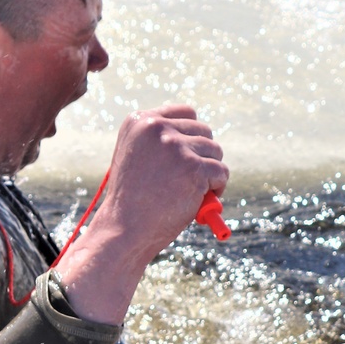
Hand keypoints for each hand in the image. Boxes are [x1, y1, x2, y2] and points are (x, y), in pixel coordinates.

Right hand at [55, 105, 226, 323]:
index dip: (192, 134)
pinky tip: (197, 202)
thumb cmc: (129, 203)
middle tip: (191, 180)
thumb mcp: (135, 160)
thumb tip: (198, 139)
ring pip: (215, 152)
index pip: (184, 112)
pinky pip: (222, 172)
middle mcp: (156, 127)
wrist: (123, 231)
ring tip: (190, 194)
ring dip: (210, 174)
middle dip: (203, 155)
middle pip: (204, 131)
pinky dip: (217, 188)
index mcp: (139, 121)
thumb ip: (158, 144)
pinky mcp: (193, 167)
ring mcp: (175, 146)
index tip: (190, 154)